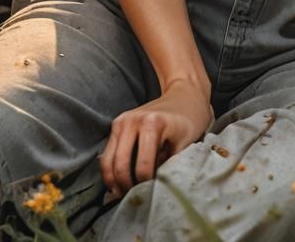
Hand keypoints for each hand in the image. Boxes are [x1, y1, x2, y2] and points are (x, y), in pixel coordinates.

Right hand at [100, 80, 213, 198]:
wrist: (183, 96)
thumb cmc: (187, 122)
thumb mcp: (185, 144)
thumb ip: (169, 166)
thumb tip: (153, 189)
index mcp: (152, 124)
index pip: (143, 167)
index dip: (146, 186)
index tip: (151, 194)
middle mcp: (132, 120)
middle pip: (120, 164)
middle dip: (126, 186)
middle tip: (134, 199)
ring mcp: (121, 121)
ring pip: (108, 160)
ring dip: (113, 181)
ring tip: (124, 194)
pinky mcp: (116, 124)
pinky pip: (107, 153)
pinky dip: (110, 170)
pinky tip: (119, 182)